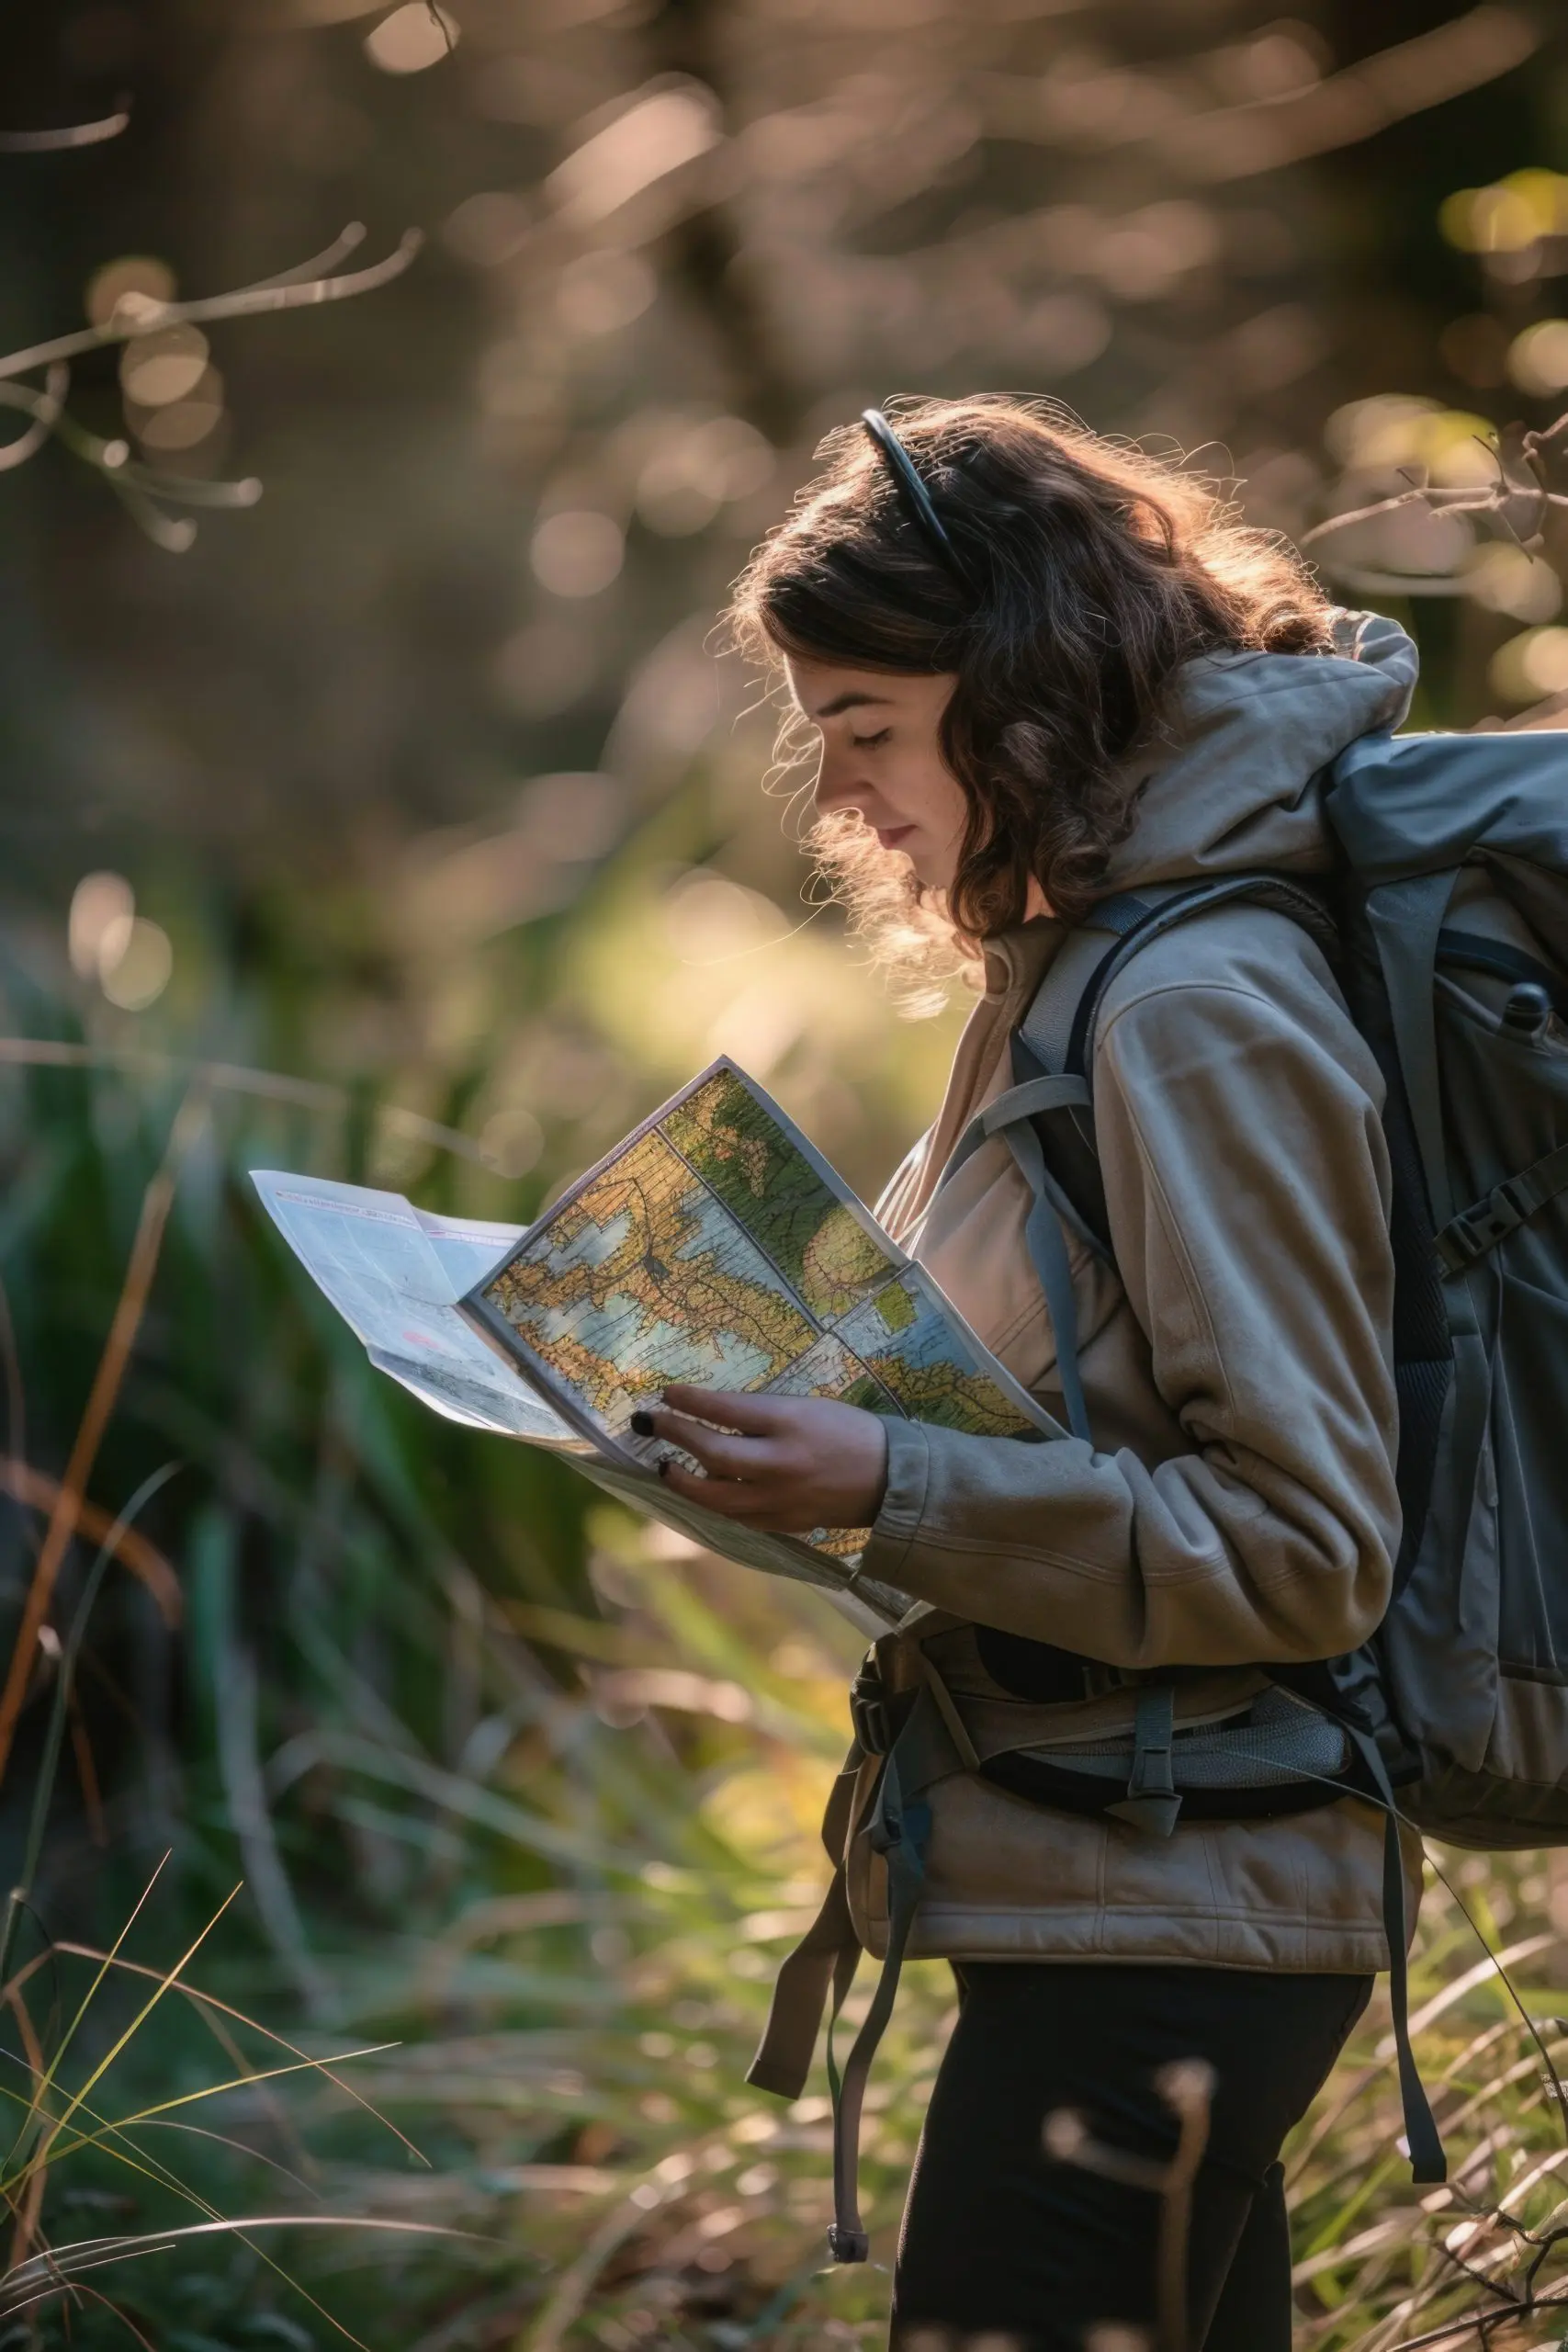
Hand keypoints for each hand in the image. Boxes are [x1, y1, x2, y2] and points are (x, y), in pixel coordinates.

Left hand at [630, 1385, 889, 1532]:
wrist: (891, 1477)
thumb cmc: (848, 1431)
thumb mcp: (807, 1407)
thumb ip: (761, 1415)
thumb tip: (710, 1418)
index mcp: (790, 1423)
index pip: (727, 1410)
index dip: (690, 1401)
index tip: (666, 1393)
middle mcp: (781, 1463)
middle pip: (713, 1453)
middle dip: (675, 1436)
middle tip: (650, 1423)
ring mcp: (781, 1499)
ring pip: (716, 1496)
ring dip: (683, 1481)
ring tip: (666, 1467)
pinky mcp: (784, 1524)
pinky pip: (737, 1517)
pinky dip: (714, 1504)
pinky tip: (701, 1491)